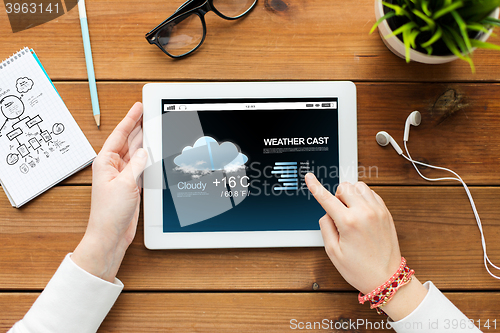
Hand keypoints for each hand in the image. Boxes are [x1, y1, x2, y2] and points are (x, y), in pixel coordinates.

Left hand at [72, 102, 147, 281]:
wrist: (111, 234)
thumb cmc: (110, 212)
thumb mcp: (126, 184)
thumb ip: (137, 164)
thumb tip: (144, 151)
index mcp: (105, 162)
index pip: (120, 134)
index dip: (130, 119)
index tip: (138, 107)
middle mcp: (113, 167)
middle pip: (129, 141)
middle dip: (139, 127)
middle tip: (149, 113)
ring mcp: (123, 176)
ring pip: (136, 153)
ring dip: (145, 142)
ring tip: (155, 127)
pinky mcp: (131, 185)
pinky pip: (141, 166)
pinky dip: (148, 159)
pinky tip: (155, 152)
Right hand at [305, 174, 426, 320]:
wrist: (387, 278)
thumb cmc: (360, 269)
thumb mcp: (333, 252)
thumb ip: (325, 227)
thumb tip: (327, 212)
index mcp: (349, 222)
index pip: (326, 198)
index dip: (315, 186)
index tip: (309, 176)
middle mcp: (364, 213)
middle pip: (344, 187)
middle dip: (337, 196)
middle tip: (338, 214)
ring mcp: (378, 211)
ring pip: (359, 186)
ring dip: (351, 195)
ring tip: (351, 212)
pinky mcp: (386, 212)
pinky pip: (371, 193)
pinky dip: (363, 198)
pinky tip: (361, 212)